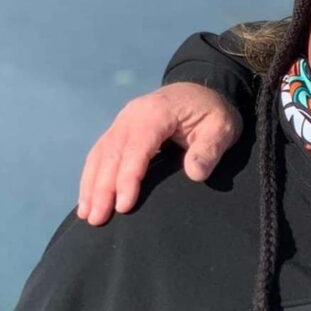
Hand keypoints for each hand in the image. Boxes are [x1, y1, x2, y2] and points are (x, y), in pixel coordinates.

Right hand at [77, 83, 241, 225]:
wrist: (202, 91)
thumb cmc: (213, 112)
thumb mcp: (222, 128)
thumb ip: (209, 150)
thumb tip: (195, 174)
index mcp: (157, 112)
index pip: (137, 148)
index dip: (128, 178)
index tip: (124, 206)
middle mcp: (133, 114)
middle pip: (112, 153)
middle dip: (103, 188)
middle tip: (98, 220)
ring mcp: (123, 120)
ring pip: (100, 154)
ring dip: (92, 185)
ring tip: (88, 215)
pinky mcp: (119, 128)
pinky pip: (100, 153)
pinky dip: (92, 176)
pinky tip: (87, 198)